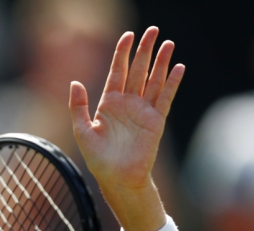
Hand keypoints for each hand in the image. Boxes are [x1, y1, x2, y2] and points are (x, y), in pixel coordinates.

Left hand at [69, 27, 183, 230]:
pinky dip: (172, 84)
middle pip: (137, 70)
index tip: (128, 35)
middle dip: (144, 50)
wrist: (117, 178)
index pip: (117, 71)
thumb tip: (74, 82)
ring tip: (169, 43)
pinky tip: (178, 68)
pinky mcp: (156, 121)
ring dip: (161, 63)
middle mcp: (127, 103)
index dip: (122, 53)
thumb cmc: (98, 158)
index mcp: (109, 103)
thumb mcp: (82, 131)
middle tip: (152, 30)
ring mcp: (143, 111)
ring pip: (153, 81)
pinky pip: (165, 98)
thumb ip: (78, 106)